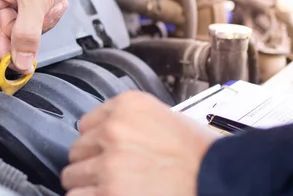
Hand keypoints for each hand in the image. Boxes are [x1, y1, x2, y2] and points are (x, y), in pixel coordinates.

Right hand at [0, 0, 83, 73]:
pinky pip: (32, 23)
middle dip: (30, 30)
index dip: (5, 51)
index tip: (22, 66)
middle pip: (5, 34)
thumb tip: (21, 62)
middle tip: (45, 14)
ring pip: (21, 31)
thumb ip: (27, 34)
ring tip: (51, 3)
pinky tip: (55, 1)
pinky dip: (46, 16)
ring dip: (42, 22)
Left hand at [61, 91, 219, 195]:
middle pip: (77, 150)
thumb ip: (130, 122)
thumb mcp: (164, 118)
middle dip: (91, 164)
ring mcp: (108, 163)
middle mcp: (113, 130)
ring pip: (71, 176)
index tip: (106, 152)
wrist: (221, 179)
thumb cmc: (202, 155)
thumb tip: (104, 136)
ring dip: (88, 185)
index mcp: (127, 106)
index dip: (97, 142)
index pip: (86, 124)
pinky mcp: (108, 192)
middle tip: (113, 175)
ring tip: (113, 189)